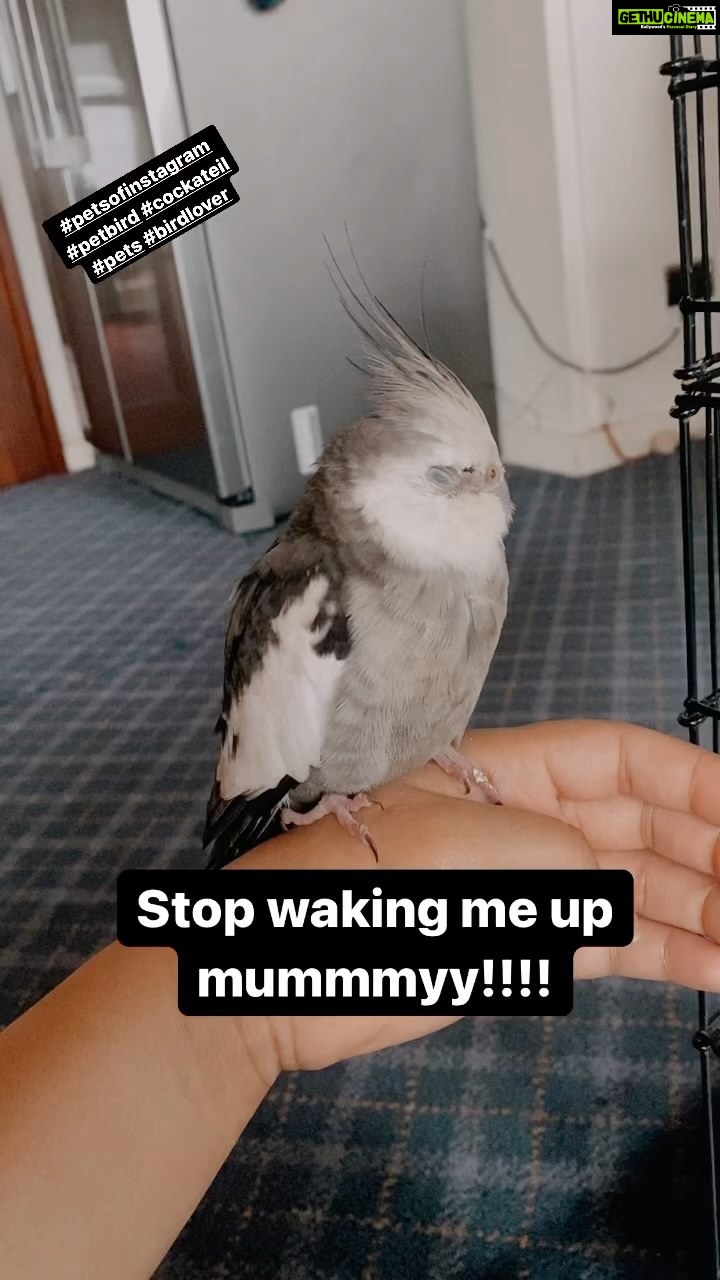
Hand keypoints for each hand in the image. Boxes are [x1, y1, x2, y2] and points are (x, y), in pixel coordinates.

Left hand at [233, 720, 719, 1072]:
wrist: (272, 975)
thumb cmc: (344, 887)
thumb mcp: (447, 848)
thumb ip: (547, 852)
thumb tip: (609, 881)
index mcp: (500, 774)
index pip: (615, 758)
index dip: (689, 779)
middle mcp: (524, 823)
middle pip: (638, 825)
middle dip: (705, 853)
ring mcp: (524, 890)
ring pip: (632, 891)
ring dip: (696, 912)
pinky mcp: (518, 952)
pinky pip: (605, 947)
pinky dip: (660, 957)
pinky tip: (711, 969)